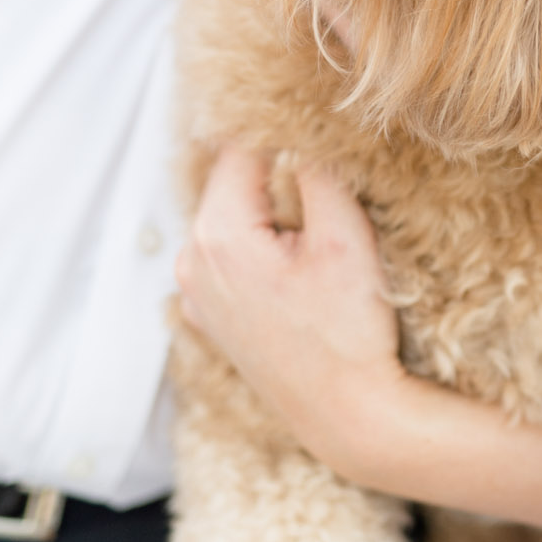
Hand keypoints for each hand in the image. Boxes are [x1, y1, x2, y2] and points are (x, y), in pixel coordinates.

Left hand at [176, 147, 404, 477]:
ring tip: (319, 215)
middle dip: (275, 168)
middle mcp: (191, 262)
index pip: (242, 147)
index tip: (319, 125)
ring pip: (232, 216)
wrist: (350, 416)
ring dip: (270, 206)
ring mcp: (197, 295)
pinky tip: (300, 256)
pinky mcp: (214, 317)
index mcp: (217, 234)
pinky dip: (260, 242)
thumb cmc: (349, 330)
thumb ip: (316, 169)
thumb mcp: (343, 235)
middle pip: (233, 181)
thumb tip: (302, 126)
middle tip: (328, 164)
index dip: (283, 130)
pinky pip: (230, 254)